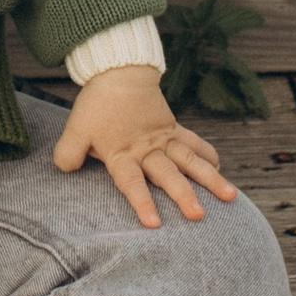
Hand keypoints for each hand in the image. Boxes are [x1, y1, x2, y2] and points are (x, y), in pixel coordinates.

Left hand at [51, 66, 237, 230]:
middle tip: (199, 215)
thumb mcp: (75, 130)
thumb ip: (68, 154)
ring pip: (190, 160)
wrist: (118, 71)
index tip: (155, 224)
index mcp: (122, 153)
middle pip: (167, 174)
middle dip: (183, 195)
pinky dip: (207, 154)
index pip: (132, 182)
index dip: (142, 202)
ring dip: (209, 178)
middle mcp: (147, 149)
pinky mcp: (173, 128)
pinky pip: (194, 142)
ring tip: (230, 196)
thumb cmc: (96, 104)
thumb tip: (65, 171)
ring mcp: (164, 139)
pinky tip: (220, 168)